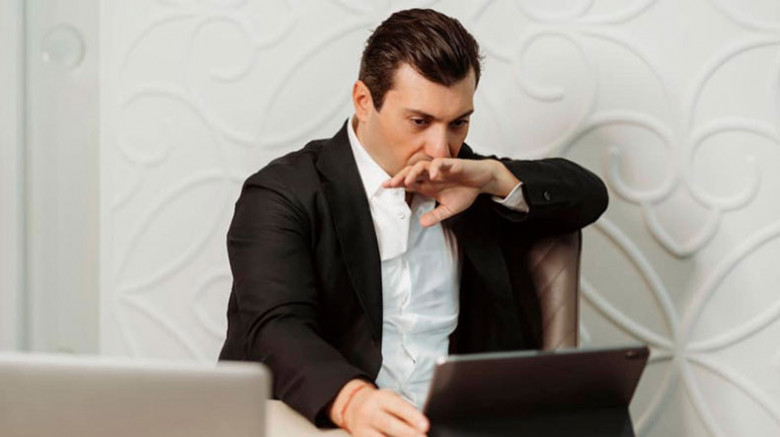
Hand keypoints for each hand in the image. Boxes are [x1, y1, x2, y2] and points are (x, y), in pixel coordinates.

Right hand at [330, 380, 428, 435]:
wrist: (354, 407)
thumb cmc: (381, 405)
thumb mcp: (392, 400)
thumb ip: (405, 411)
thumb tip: (421, 427)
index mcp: (380, 398)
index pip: (398, 406)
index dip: (412, 417)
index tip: (425, 426)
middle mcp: (369, 412)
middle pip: (389, 424)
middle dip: (407, 433)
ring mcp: (362, 428)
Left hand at [382, 158, 519, 226]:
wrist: (482, 181)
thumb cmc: (465, 191)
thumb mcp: (449, 209)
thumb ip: (436, 216)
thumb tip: (422, 224)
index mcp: (428, 185)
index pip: (408, 183)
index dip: (396, 184)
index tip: (384, 187)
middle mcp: (431, 175)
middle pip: (410, 173)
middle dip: (400, 178)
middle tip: (391, 184)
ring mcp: (440, 169)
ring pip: (422, 166)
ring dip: (413, 172)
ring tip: (408, 181)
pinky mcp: (451, 164)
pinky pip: (440, 163)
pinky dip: (436, 168)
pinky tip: (434, 175)